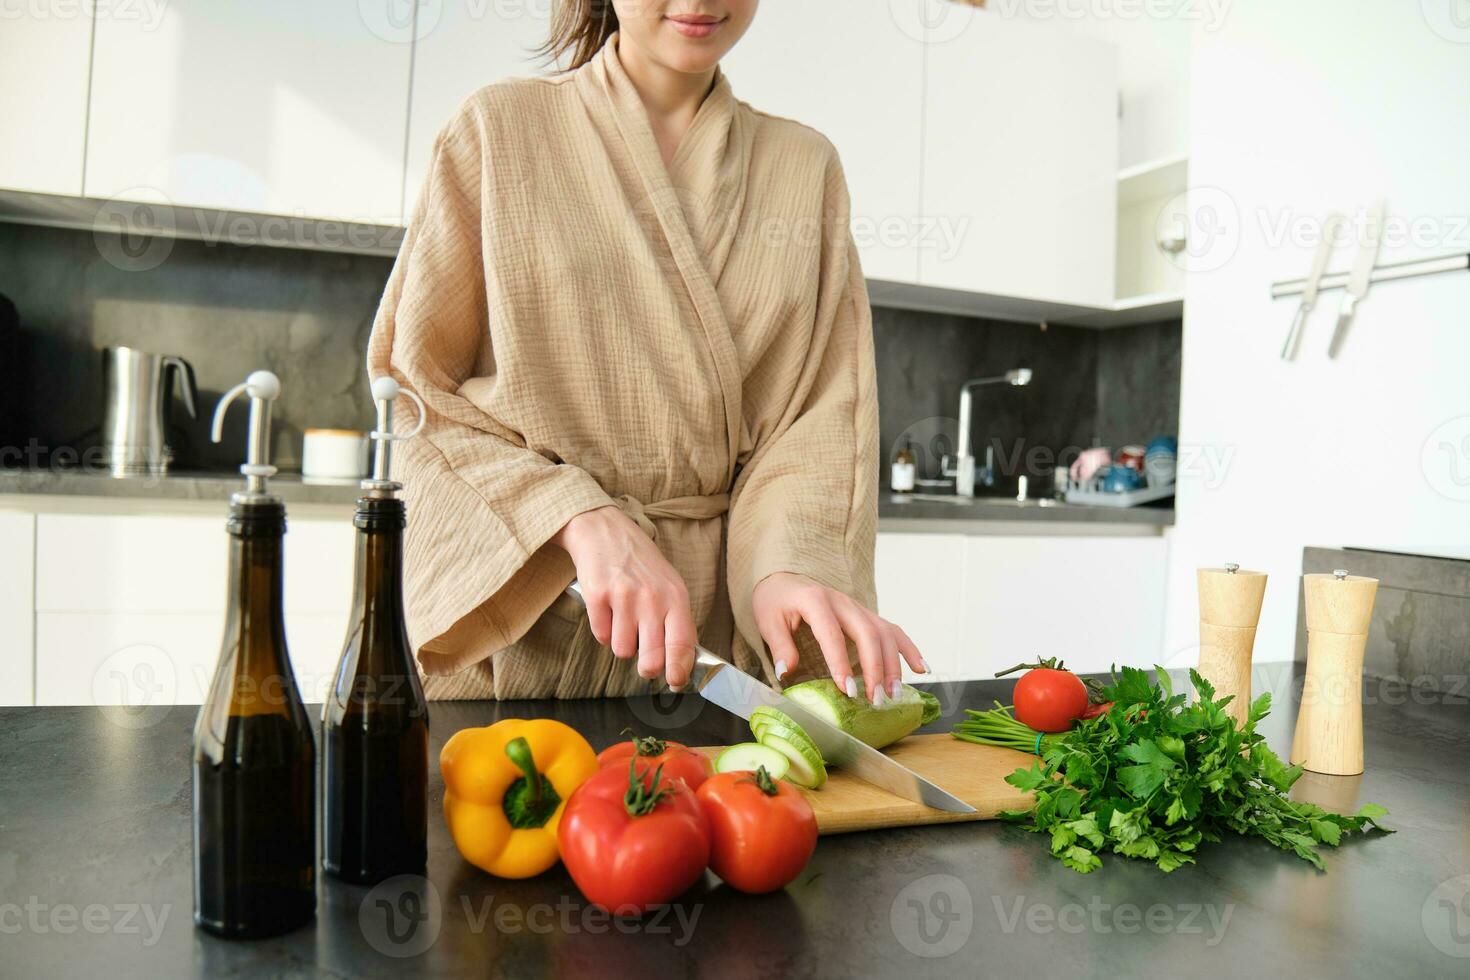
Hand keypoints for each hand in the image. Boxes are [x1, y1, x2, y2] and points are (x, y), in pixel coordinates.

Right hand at [552, 506, 696, 689]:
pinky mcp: (597, 597)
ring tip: (624, 620)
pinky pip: (601, 636)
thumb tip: (681, 662)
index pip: (683, 646)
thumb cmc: (641, 564)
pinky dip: (604, 630)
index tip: (676, 682)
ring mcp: (623, 597)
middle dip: (647, 668)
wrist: (605, 530)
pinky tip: (608, 610)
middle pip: (651, 660)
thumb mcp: (669, 586)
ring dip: (622, 643)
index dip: (679, 672)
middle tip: (645, 663)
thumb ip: (677, 622)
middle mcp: (652, 598)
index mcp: (676, 597)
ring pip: (622, 651)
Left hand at [751, 572, 926, 702]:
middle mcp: (842, 602)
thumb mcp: (767, 620)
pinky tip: (922, 669)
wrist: (785, 579)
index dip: (841, 663)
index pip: (832, 634)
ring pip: (884, 633)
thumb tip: (787, 672)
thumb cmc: (776, 601)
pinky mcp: (867, 615)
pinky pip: (893, 630)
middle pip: (868, 633)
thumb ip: (779, 645)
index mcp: (815, 600)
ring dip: (893, 665)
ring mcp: (858, 608)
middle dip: (875, 669)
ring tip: (893, 694)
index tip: (847, 691)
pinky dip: (909, 649)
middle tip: (875, 699)